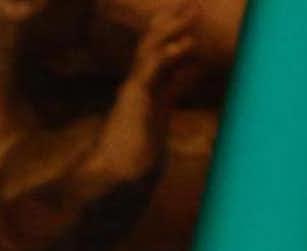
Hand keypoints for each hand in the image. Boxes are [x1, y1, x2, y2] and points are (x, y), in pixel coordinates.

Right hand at [80, 4, 201, 193]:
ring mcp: (132, 90)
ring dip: (172, 29)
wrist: (113, 176)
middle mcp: (136, 85)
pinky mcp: (133, 99)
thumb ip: (170, 99)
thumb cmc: (134, 159)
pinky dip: (167, 55)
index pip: (159, 55)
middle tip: (193, 4)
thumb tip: (185, 81)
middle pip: (153, 44)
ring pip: (150, 50)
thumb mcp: (158, 122)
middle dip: (172, 22)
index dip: (175, 35)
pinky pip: (150, 71)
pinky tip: (184, 45)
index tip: (191, 17)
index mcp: (144, 90)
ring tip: (192, 12)